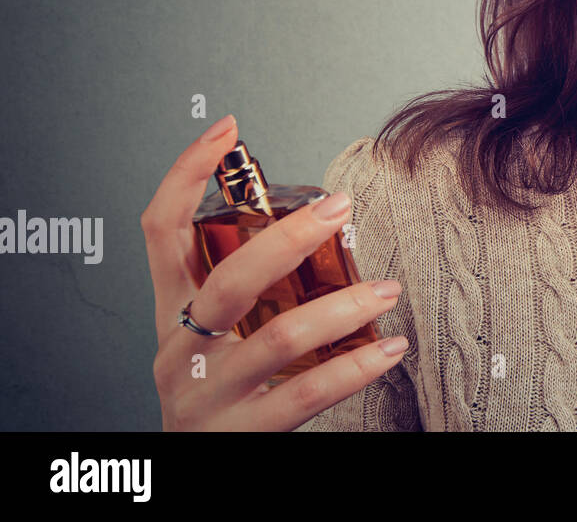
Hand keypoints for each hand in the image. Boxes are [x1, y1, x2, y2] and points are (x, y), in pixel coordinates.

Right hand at [141, 116, 408, 430]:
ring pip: (277, 336)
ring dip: (342, 307)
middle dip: (289, 237)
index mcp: (170, 311)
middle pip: (228, 279)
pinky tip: (388, 349)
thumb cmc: (213, 394)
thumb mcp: (211, 334)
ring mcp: (206, 394)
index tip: (226, 128)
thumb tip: (316, 223)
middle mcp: (179, 348)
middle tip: (341, 207)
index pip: (160, 229)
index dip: (186, 174)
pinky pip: (304, 395)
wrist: (183, 476)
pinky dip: (353, 368)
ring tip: (388, 289)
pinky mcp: (240, 434)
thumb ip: (243, 287)